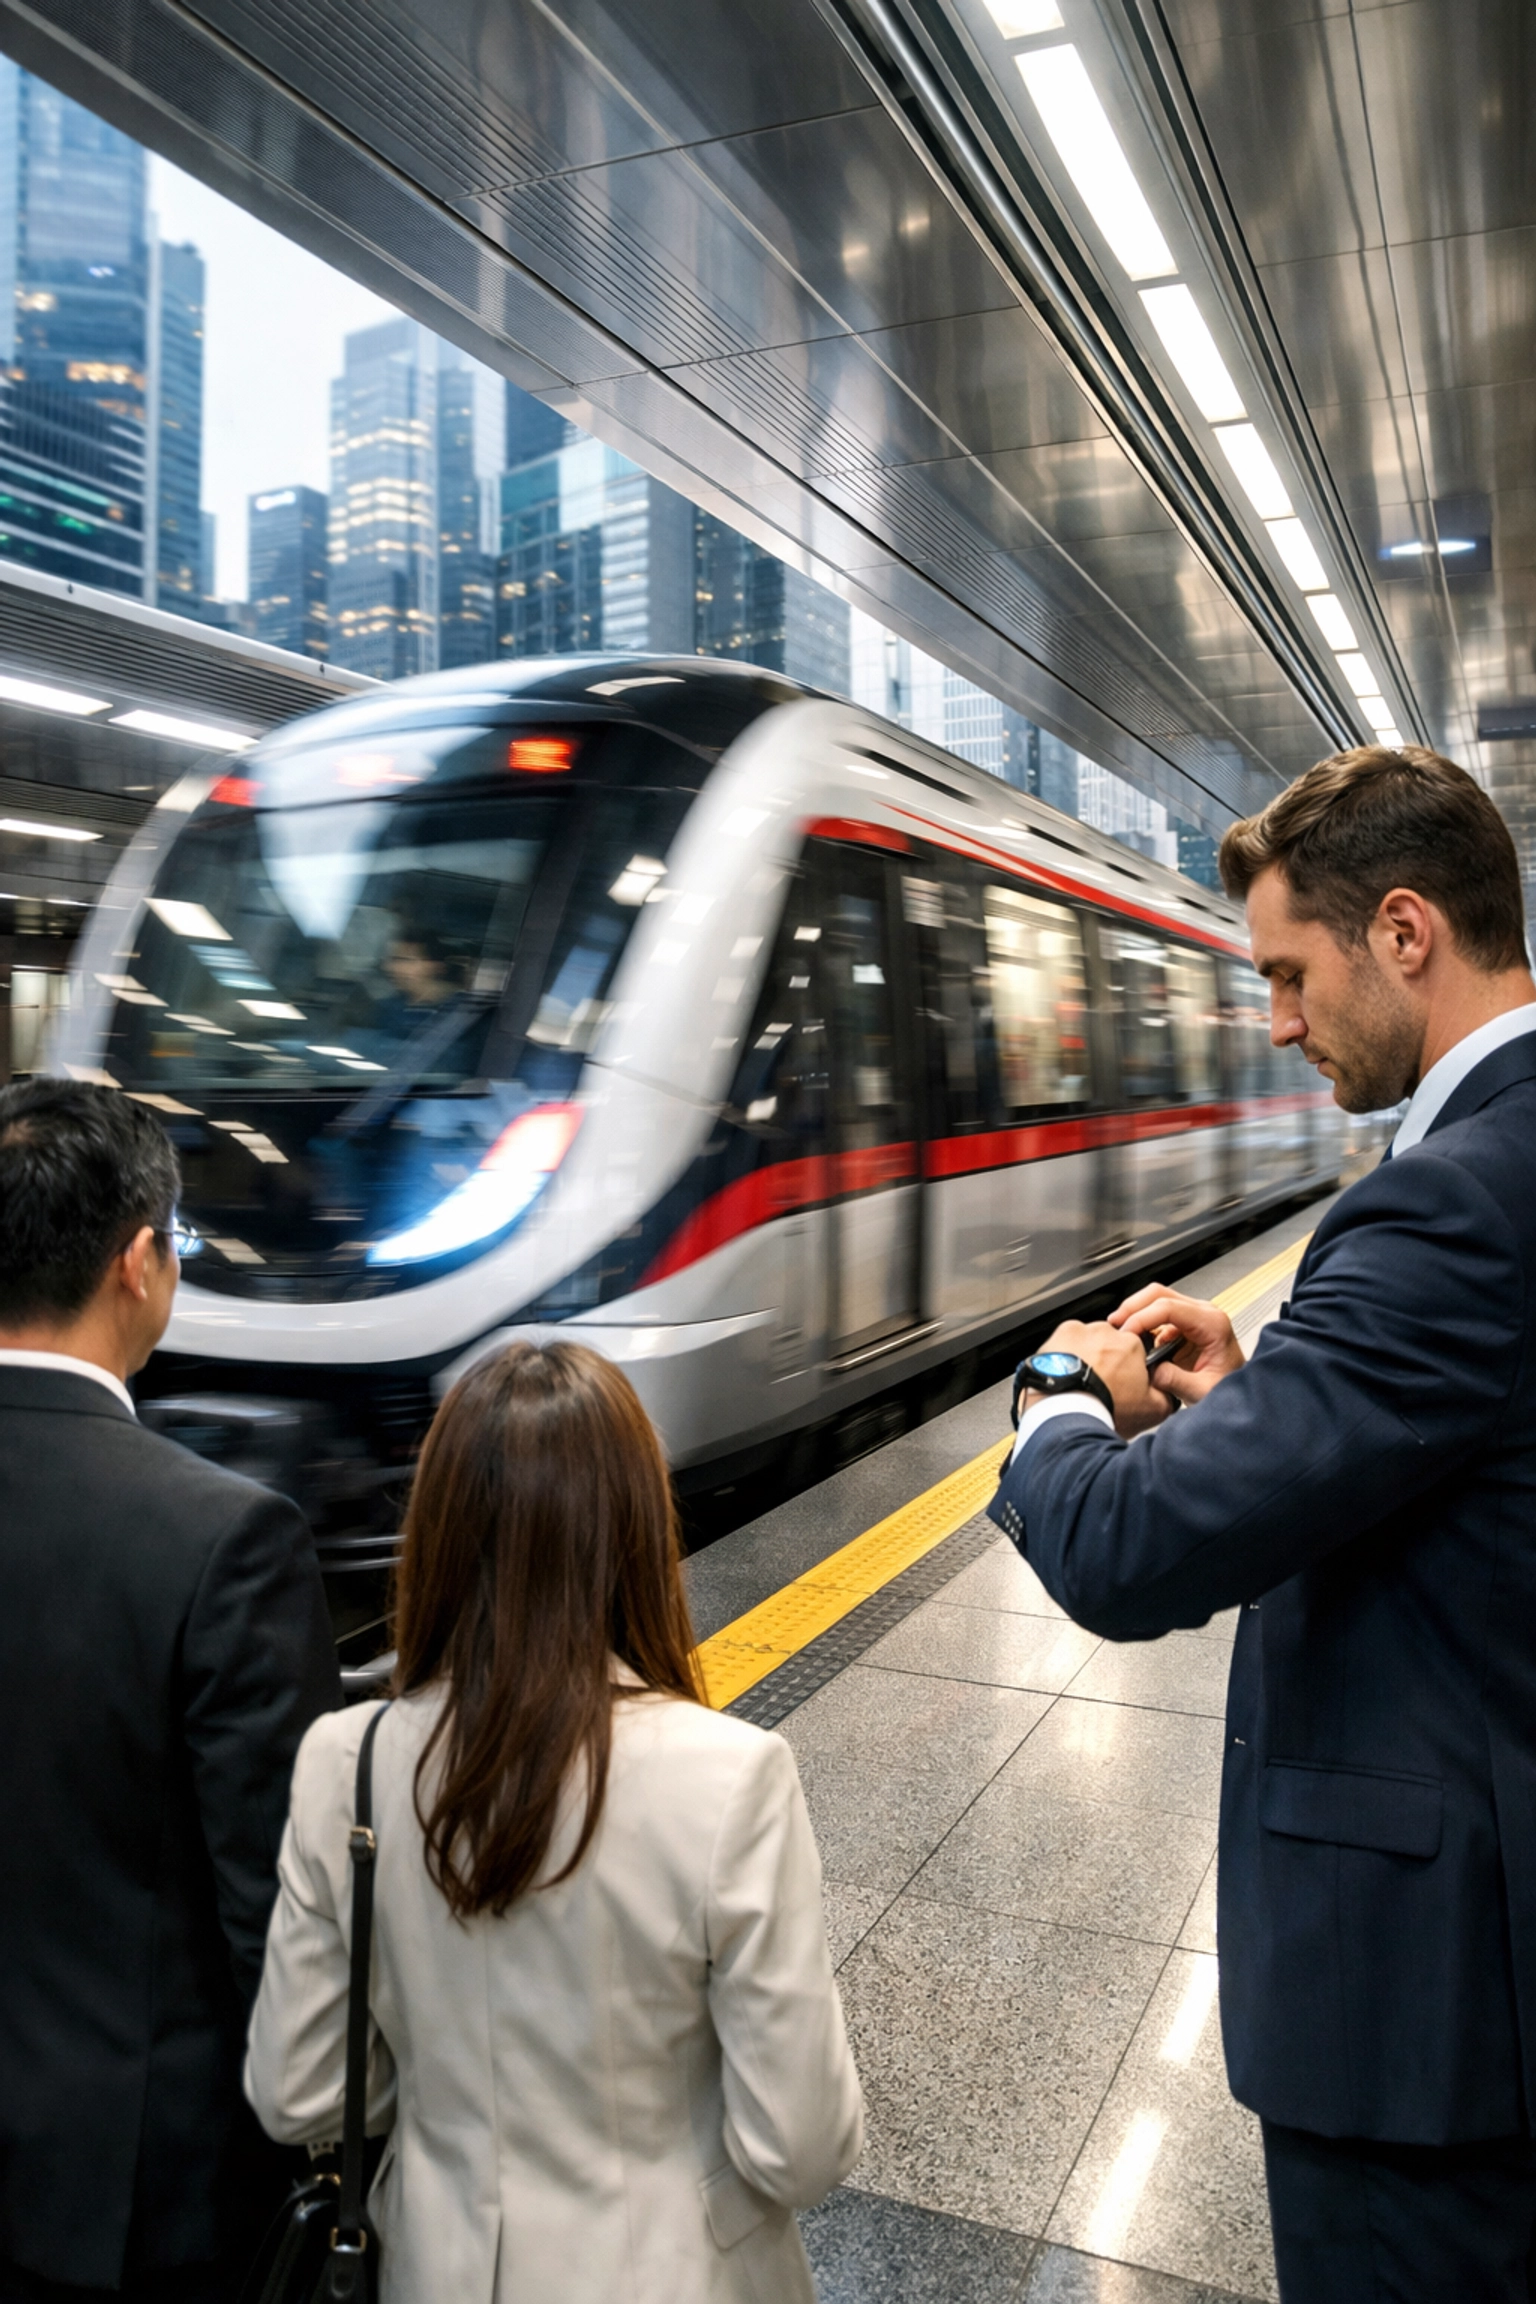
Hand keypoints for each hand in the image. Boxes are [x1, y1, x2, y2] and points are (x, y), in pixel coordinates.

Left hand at [1021, 1317, 1171, 1438]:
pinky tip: (1065, 1375)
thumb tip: (1169, 1391)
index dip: (1129, 1367)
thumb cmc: (1106, 1410)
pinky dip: (1064, 1356)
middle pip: (1109, 1343)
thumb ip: (1166, 1395)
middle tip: (1100, 1384)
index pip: (1135, 1349)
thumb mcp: (1152, 1411)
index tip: (1122, 1382)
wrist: (1069, 1415)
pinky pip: (1063, 1343)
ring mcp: (1078, 1332)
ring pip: (1086, 1341)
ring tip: (1080, 1382)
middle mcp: (1105, 1332)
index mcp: (1131, 1344)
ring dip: (1085, 1356)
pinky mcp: (1055, 1338)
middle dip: (1107, 1360)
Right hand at [1108, 1284, 1242, 1407]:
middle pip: (1160, 1294)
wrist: (1241, 1392)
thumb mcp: (1202, 1391)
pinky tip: (1133, 1337)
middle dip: (1133, 1306)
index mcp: (1213, 1324)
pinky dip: (1141, 1321)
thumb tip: (1150, 1372)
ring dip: (1135, 1311)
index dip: (1143, 1317)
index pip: (1170, 1307)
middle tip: (1115, 1323)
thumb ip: (1176, 1380)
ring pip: (1157, 1299)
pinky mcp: (1184, 1324)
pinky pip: (1158, 1314)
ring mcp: (1194, 1316)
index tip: (1127, 1332)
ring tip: (1120, 1330)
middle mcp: (1204, 1314)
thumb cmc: (1229, 1386)